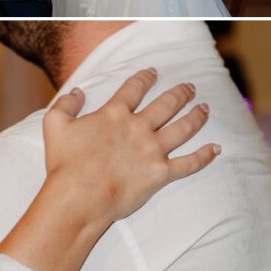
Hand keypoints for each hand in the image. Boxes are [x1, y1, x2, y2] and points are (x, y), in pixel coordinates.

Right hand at [43, 69, 218, 231]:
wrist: (78, 197)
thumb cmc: (65, 165)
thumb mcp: (55, 125)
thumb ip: (66, 104)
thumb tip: (79, 92)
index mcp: (115, 113)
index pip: (135, 88)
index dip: (145, 77)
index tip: (153, 73)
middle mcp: (139, 127)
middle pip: (167, 104)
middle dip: (181, 93)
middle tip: (189, 88)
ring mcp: (152, 150)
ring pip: (183, 128)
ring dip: (196, 116)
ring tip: (205, 109)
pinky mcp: (160, 174)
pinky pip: (189, 163)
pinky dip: (205, 156)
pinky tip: (216, 149)